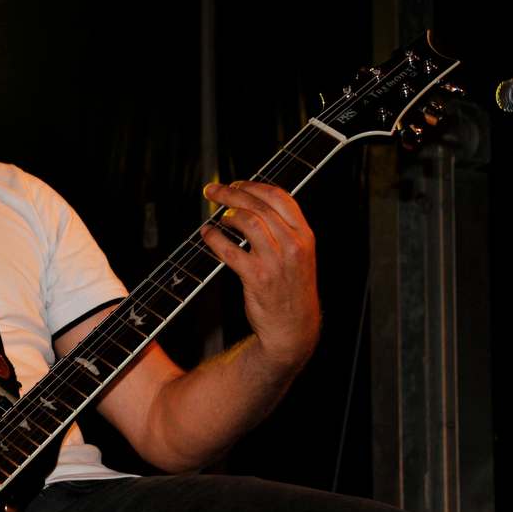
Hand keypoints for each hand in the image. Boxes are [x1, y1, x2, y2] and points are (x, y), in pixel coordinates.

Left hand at [200, 181, 321, 373]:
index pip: (280, 197)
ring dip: (225, 214)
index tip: (237, 183)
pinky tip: (207, 234)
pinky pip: (229, 249)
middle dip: (231, 193)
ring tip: (217, 217)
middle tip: (213, 190)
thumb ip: (283, 231)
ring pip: (246, 221)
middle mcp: (293, 245)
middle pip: (258, 206)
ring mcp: (275, 261)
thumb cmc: (291, 291)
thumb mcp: (299, 256)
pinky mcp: (257, 277)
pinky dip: (214, 238)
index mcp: (305, 235)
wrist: (293, 328)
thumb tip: (251, 206)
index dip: (254, 185)